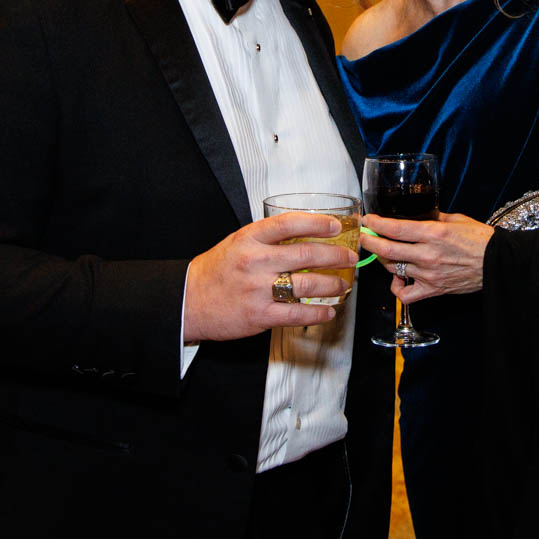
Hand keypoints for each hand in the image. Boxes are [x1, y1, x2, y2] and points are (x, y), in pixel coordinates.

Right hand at [183, 212, 353, 341]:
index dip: (318, 223)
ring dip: (332, 285)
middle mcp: (255, 261)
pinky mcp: (260, 315)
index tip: (335, 226)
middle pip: (306, 254)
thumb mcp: (236, 243)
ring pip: (307, 285)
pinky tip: (328, 312)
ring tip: (342, 285)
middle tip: (349, 257)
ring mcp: (258, 289)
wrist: (189, 301)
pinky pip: (298, 314)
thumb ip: (266, 239)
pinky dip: (318, 313)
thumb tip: (302, 235)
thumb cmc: (214, 272)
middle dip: (335, 256)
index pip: (289, 223)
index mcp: (249, 239)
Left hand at [360, 211, 493, 303]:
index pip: (394, 228)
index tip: (368, 220)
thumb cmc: (479, 239)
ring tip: (384, 252)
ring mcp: (428, 274)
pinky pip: (405, 295)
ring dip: (383, 260)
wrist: (497, 262)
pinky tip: (398, 279)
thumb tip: (416, 215)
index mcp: (433, 233)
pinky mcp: (433, 289)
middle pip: (386, 249)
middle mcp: (428, 254)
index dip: (375, 224)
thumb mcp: (455, 219)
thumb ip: (433, 217)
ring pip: (392, 269)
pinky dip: (397, 288)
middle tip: (364, 235)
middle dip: (369, 241)